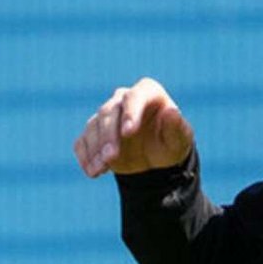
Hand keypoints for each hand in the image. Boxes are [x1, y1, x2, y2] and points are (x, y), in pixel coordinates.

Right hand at [73, 77, 194, 177]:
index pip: (135, 96)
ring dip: (95, 148)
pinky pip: (82, 142)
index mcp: (148, 93)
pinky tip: (92, 171)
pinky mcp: (93, 133)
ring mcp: (106, 115)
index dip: (130, 113)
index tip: (128, 132)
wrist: (156, 161)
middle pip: (109, 111)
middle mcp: (124, 99)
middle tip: (111, 157)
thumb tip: (172, 111)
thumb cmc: (171, 143)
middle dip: (109, 136)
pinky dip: (85, 156)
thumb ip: (177, 126)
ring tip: (100, 169)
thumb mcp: (180, 139)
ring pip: (93, 126)